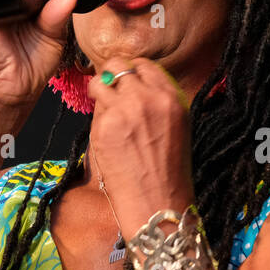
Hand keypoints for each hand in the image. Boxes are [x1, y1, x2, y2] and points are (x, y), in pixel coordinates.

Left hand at [85, 56, 195, 232]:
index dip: (131, 73)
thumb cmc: (167, 172)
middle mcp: (149, 97)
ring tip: (105, 114)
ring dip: (99, 94)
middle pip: (119, 65)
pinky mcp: (105, 124)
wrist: (157, 203)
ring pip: (100, 81)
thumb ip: (156, 103)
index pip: (144, 65)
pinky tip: (106, 137)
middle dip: (111, 76)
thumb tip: (129, 88)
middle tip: (109, 93)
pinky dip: (96, 118)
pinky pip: (94, 108)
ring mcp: (125, 109)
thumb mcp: (175, 128)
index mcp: (172, 97)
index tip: (125, 84)